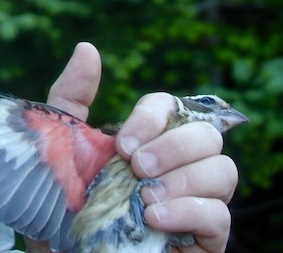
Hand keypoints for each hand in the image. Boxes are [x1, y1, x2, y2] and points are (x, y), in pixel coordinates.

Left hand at [24, 43, 238, 252]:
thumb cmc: (61, 213)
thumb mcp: (58, 152)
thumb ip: (70, 100)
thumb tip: (88, 48)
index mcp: (149, 142)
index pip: (172, 107)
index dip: (152, 116)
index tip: (121, 143)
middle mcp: (178, 170)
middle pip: (208, 134)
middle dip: (173, 146)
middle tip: (135, 167)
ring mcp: (196, 205)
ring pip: (224, 171)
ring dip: (184, 179)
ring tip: (144, 198)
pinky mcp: (204, 242)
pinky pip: (221, 218)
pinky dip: (190, 212)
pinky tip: (155, 219)